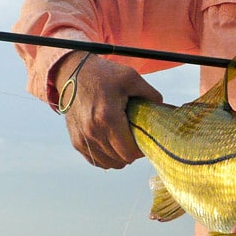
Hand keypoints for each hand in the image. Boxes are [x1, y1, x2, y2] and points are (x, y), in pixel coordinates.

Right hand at [55, 52, 161, 168]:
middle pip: (121, 159)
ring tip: (125, 141)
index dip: (142, 150)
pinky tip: (113, 145)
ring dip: (120, 157)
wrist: (73, 72)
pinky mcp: (76, 140)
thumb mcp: (131, 78)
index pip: (129, 152)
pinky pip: (95, 160)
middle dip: (132, 152)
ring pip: (109, 163)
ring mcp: (82, 138)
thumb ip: (151, 94)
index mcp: (108, 117)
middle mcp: (93, 131)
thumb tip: (163, 109)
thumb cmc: (104, 75)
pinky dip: (107, 157)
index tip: (145, 139)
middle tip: (137, 139)